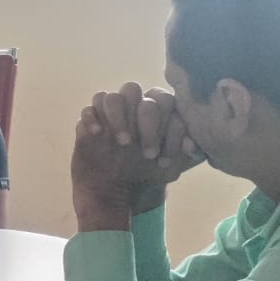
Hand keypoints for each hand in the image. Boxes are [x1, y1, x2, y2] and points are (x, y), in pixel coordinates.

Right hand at [71, 83, 201, 229]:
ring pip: (111, 96)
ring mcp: (108, 114)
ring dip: (118, 116)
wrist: (116, 189)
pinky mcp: (88, 124)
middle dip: (146, 122)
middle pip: (135, 91)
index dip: (166, 125)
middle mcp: (131, 107)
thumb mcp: (172, 167)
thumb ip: (188, 154)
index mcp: (155, 110)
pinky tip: (98, 135)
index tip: (163, 157)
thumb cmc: (147, 172)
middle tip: (147, 153)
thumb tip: (191, 145)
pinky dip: (92, 119)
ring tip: (123, 142)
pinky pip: (88, 110)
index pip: (163, 99)